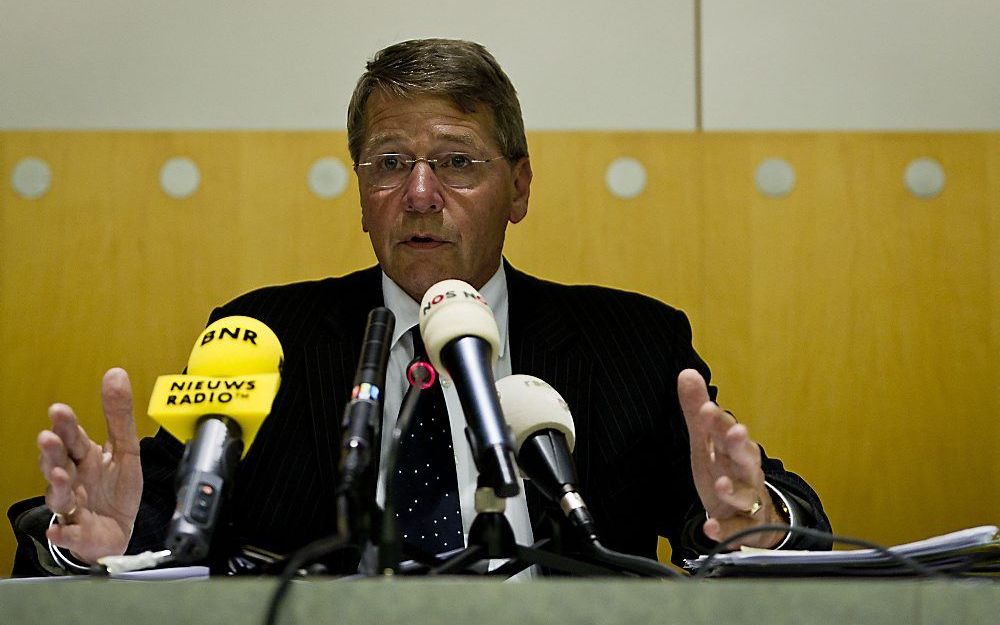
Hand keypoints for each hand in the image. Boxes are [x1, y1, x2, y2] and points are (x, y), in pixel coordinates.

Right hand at [37, 368, 142, 563]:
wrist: (118, 530)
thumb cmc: (116, 489)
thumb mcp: (126, 449)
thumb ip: (119, 415)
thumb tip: (115, 373)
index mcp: (84, 457)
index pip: (72, 438)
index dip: (65, 425)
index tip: (58, 410)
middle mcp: (72, 479)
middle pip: (58, 463)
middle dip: (52, 451)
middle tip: (48, 438)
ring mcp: (72, 506)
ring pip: (59, 496)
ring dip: (58, 485)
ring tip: (61, 475)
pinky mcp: (77, 532)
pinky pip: (68, 533)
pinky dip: (63, 531)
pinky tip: (58, 529)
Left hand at [677, 369, 786, 548]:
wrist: (753, 514)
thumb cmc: (727, 469)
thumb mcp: (707, 441)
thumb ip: (697, 411)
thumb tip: (686, 373)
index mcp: (734, 448)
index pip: (728, 431)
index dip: (719, 421)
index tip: (708, 409)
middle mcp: (745, 471)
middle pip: (745, 457)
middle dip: (739, 445)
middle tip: (735, 433)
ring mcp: (747, 500)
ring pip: (745, 494)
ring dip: (733, 489)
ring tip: (721, 485)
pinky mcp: (742, 526)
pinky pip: (736, 530)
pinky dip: (724, 530)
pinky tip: (709, 527)